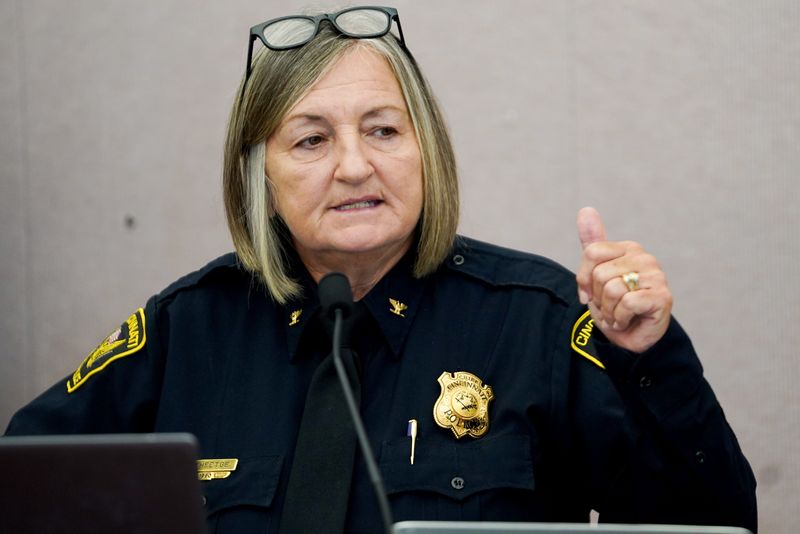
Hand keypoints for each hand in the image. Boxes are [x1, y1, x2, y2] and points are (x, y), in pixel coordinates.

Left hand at [575, 207, 672, 352]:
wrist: (633, 337)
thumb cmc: (614, 305)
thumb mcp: (596, 275)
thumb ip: (591, 244)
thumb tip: (586, 210)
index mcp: (629, 248)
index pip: (591, 253)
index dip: (584, 278)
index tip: (590, 293)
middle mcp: (645, 258)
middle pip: (599, 274)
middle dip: (597, 297)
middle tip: (609, 306)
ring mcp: (656, 277)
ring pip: (612, 289)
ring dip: (608, 310)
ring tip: (618, 314)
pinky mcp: (662, 297)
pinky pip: (626, 303)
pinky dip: (620, 318)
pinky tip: (627, 320)